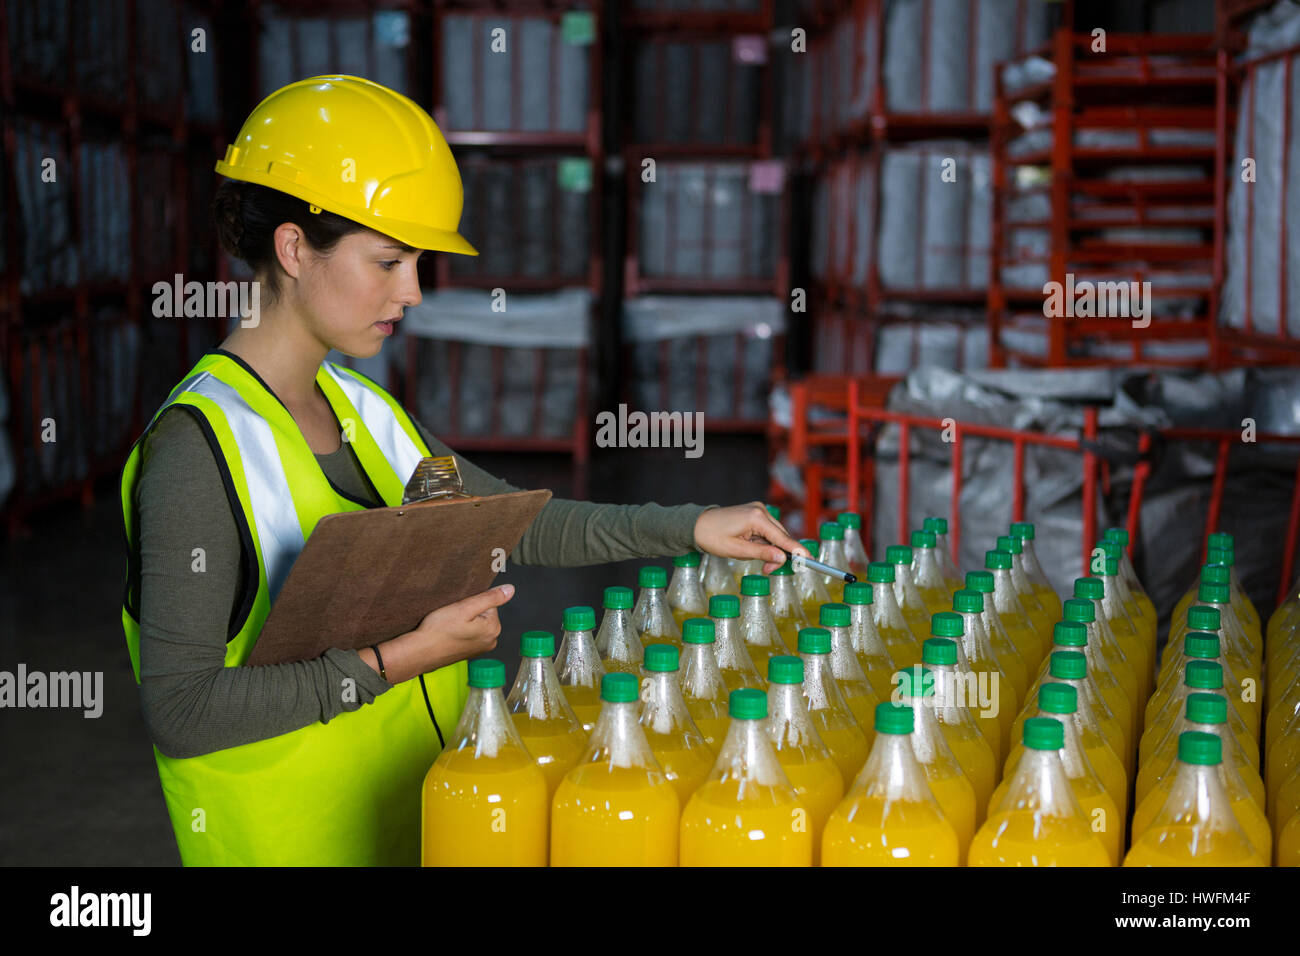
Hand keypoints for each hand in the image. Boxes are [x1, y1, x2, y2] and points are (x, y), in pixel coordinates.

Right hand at [369, 584, 514, 681]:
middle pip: (483, 613)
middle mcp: (491, 641)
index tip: (459, 610)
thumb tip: (510, 589)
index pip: (489, 603)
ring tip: (450, 626)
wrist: (420, 652)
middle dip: (468, 612)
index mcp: (493, 629)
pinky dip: (459, 631)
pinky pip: (469, 633)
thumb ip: (490, 598)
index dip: (471, 602)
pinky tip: (449, 633)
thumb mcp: (465, 608)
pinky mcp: (469, 652)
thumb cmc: (439, 631)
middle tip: (453, 618)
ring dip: (463, 621)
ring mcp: (480, 648)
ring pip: (475, 623)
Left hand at [693, 502, 809, 573]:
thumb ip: (762, 554)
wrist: (697, 525)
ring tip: (753, 556)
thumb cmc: (712, 537)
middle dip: (778, 555)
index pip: (783, 538)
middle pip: (781, 536)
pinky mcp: (755, 513)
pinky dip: (764, 542)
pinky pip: (767, 530)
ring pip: (775, 534)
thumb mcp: (737, 550)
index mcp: (756, 518)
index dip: (797, 551)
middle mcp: (760, 510)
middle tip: (767, 570)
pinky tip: (751, 547)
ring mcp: (758, 510)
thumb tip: (782, 558)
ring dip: (770, 549)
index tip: (811, 560)